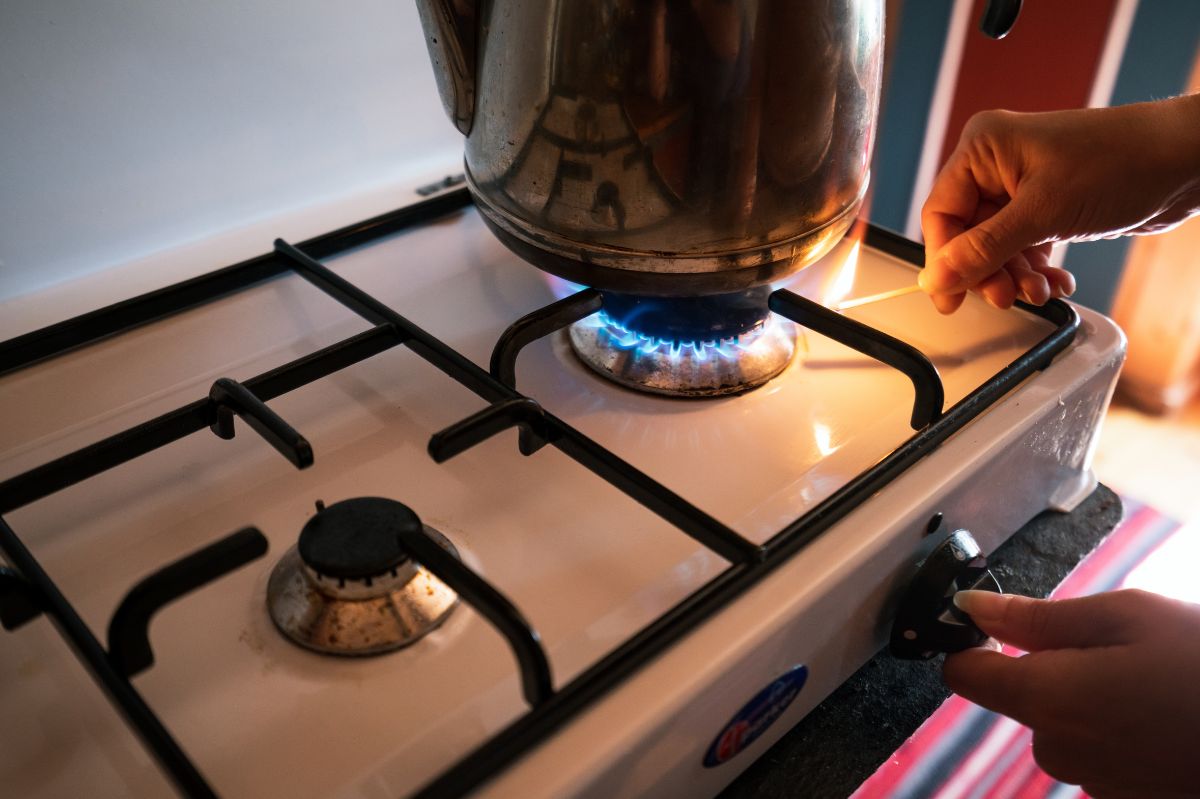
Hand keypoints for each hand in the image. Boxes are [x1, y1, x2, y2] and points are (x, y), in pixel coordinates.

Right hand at [919, 95, 1199, 312]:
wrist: (1186, 160)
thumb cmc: (1123, 161)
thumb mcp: (1044, 212)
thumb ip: (984, 249)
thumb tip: (938, 278)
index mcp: (984, 148)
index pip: (941, 213)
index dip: (944, 259)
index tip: (951, 297)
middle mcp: (998, 165)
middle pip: (967, 236)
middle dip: (988, 271)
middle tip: (1004, 297)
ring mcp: (1023, 186)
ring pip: (997, 248)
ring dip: (1015, 276)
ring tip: (1039, 291)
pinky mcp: (1048, 206)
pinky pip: (1024, 248)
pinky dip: (1037, 270)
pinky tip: (1056, 281)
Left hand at [943, 589, 1199, 797]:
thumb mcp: (1125, 616)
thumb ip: (1039, 617)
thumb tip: (972, 607)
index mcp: (1048, 698)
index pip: (966, 676)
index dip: (973, 645)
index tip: (993, 626)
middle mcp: (1060, 750)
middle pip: (1023, 701)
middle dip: (1053, 670)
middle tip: (1119, 649)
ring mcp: (1096, 784)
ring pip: (1067, 728)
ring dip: (1093, 703)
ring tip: (1155, 683)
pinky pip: (1103, 757)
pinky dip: (1123, 734)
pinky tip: (1166, 718)